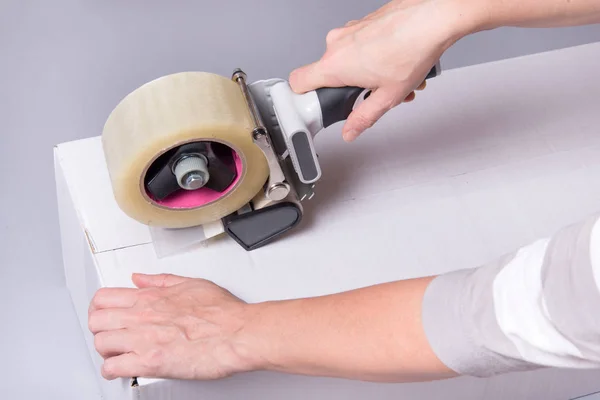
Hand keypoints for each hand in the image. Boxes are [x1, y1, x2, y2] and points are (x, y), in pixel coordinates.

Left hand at [88, 273, 257, 380]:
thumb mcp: (191, 284)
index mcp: (151, 297)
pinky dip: (112, 371)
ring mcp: (143, 339)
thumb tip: (140, 278)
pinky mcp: (149, 362)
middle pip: (96, 320)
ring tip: (116, 353)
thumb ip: (160, 281)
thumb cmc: (223, 313)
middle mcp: (142, 316)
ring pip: (100, 343)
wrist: (237, 333)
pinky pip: (113, 368)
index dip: (99, 307)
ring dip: (105, 350)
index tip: (104, 313)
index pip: (104, 297)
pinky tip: (120, 370)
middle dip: (100, 328)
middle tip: (109, 334)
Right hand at [289, 0, 483, 140]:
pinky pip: (361, 46)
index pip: (298, 82)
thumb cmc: (413, 49)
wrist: (434, 16)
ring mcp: (350, 30)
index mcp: (335, 65)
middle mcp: (337, 44)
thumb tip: (350, 130)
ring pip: (350, 60)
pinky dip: (377, 57)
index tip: (317, 105)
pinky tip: (398, 62)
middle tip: (375, 94)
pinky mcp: (364, 22)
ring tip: (396, 80)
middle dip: (354, 89)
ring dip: (370, 75)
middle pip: (331, 75)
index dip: (304, 97)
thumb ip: (363, 117)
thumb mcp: (387, 97)